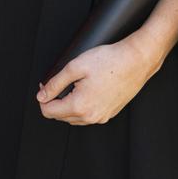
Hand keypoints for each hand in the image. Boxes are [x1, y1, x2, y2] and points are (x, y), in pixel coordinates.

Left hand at [37, 34, 158, 125]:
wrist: (136, 61)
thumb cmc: (108, 61)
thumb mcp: (75, 67)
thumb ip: (55, 83)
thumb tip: (41, 96)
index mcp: (79, 106)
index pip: (49, 112)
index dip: (43, 97)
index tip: (45, 84)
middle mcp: (91, 117)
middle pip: (61, 116)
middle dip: (54, 101)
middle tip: (58, 81)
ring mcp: (102, 117)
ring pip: (75, 118)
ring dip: (67, 104)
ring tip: (73, 84)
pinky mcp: (110, 113)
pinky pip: (88, 115)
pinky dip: (81, 106)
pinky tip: (86, 89)